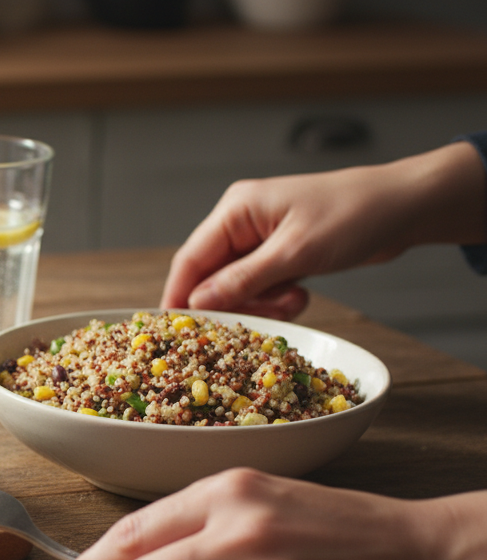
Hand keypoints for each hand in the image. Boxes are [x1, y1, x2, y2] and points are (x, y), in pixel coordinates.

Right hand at [160, 141, 486, 318]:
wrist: (406, 207)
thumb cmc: (353, 215)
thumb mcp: (296, 252)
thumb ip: (243, 280)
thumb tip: (197, 304)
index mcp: (236, 209)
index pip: (190, 258)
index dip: (178, 295)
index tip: (174, 331)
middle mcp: (242, 222)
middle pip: (212, 277)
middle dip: (234, 303)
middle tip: (257, 320)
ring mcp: (261, 239)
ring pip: (238, 287)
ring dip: (261, 304)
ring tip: (293, 301)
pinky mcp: (281, 253)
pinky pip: (262, 287)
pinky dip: (277, 299)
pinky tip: (301, 294)